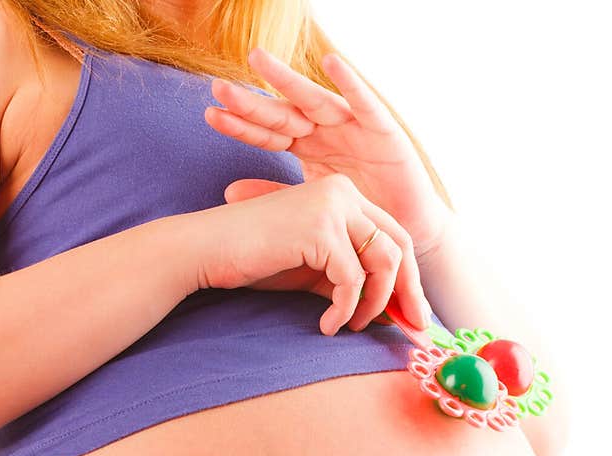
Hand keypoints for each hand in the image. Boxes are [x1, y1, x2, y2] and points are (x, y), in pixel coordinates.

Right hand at [195, 173, 429, 335]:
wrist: (208, 251)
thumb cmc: (258, 262)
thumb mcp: (317, 273)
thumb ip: (354, 283)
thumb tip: (394, 313)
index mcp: (345, 195)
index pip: (396, 236)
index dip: (410, 280)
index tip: (413, 317)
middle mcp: (343, 192)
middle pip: (401, 246)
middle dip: (409, 293)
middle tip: (412, 330)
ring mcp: (333, 206)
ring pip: (383, 263)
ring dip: (373, 304)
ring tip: (352, 326)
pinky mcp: (319, 229)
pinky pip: (351, 281)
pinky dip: (343, 310)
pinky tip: (327, 324)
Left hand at [204, 48, 453, 257]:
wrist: (401, 238)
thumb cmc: (357, 222)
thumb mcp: (311, 209)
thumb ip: (276, 195)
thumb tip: (228, 193)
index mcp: (307, 149)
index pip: (269, 133)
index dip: (242, 125)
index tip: (210, 116)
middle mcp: (327, 132)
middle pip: (284, 112)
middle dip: (254, 101)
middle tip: (219, 88)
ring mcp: (354, 127)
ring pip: (316, 100)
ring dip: (288, 80)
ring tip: (258, 61)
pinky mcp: (384, 132)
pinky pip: (367, 105)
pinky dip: (352, 84)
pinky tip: (332, 63)